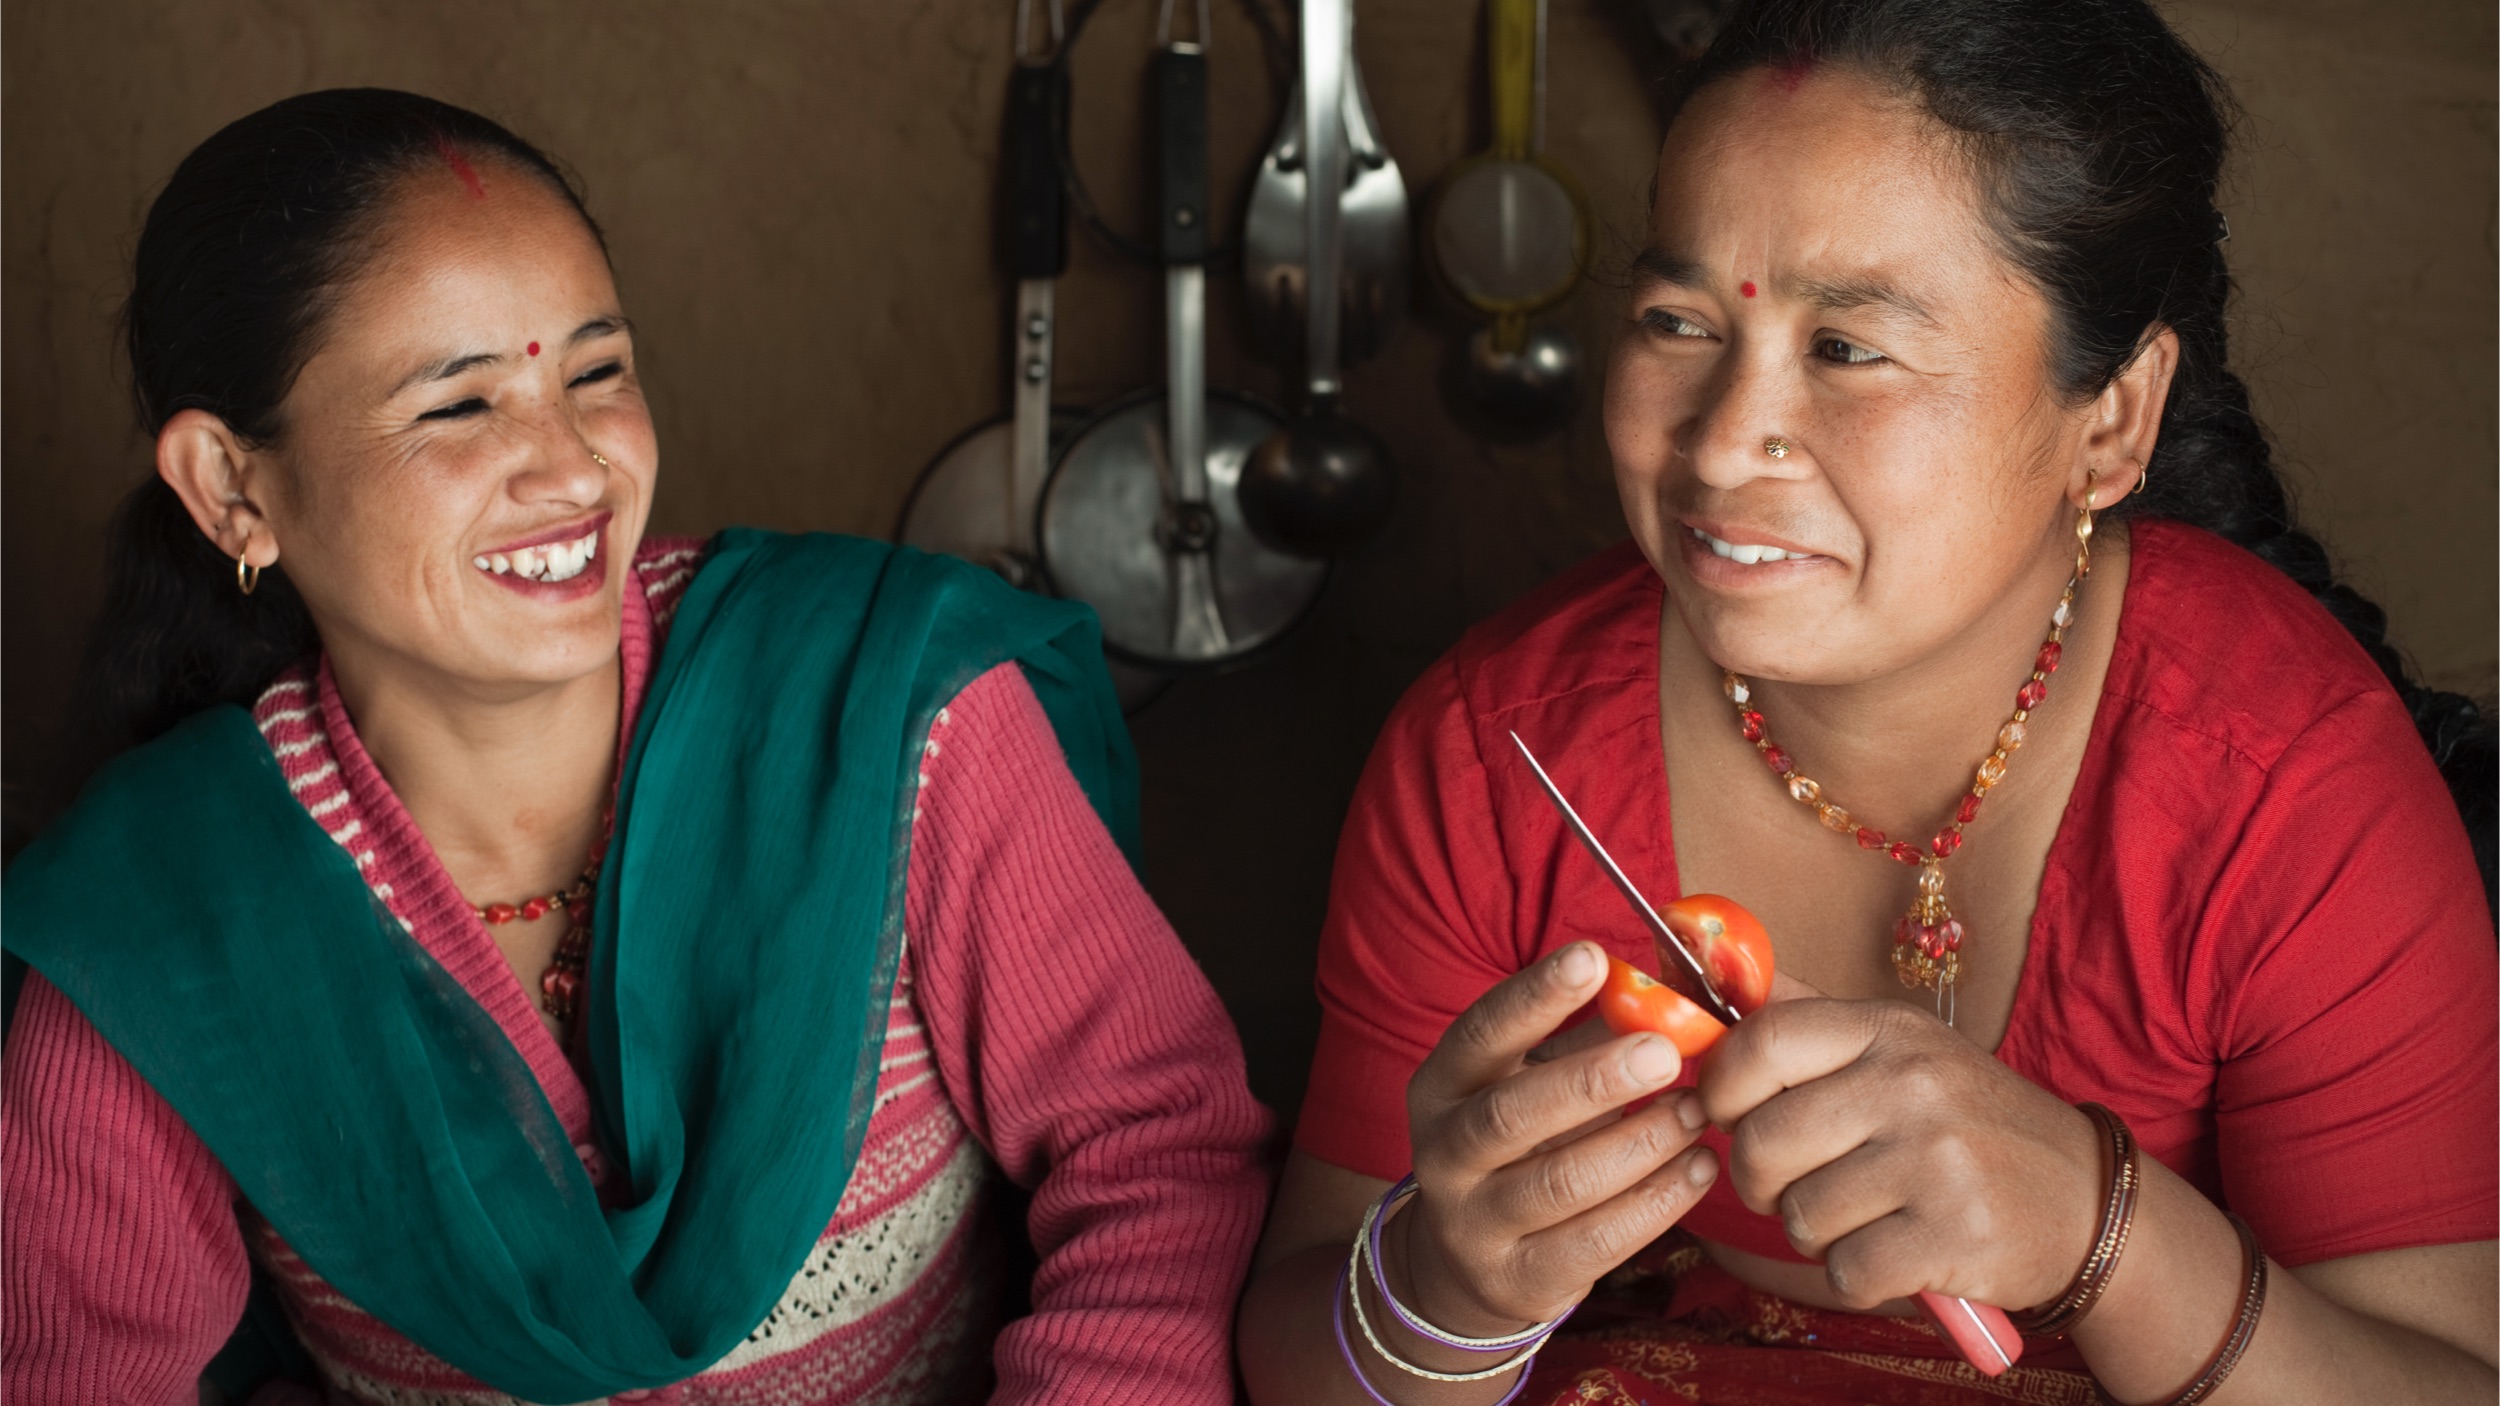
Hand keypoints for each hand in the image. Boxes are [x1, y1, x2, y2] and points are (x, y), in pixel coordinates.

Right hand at [1392, 941, 1719, 1337]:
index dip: (1534, 996)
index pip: (1480, 1034)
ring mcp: (1473, 1223)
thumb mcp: (1526, 1083)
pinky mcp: (1519, 1280)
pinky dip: (1657, 1202)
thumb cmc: (1517, 1145)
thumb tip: (1661, 985)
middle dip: (1594, 1080)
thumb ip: (1583, 1037)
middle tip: (1666, 1052)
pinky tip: (1699, 1168)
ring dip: (1641, 1142)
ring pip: (1562, 1182)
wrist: (1468, 1261)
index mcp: (1441, 1087)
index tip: (1593, 957)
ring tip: (1696, 1111)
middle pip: (1513, 1114)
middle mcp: (1442, 1154)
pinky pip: (1598, 1242)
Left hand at [1697, 993, 2101, 1312]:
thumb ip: (1812, 1022)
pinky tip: (1891, 1256)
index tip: (1726, 1115)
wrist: (2086, 1200)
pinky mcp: (1954, 1235)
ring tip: (1860, 1217)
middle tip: (1792, 1186)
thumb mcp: (1904, 1048)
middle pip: (1761, 1141)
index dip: (1720, 1087)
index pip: (1762, 1040)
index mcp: (1889, 1029)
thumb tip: (1717, 982)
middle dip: (1758, 1180)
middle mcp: (1911, 1084)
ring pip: (1799, 1214)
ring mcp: (1936, 1160)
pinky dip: (1855, 1276)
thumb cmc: (1969, 1123)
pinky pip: (1845, 1269)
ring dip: (1814, 1233)